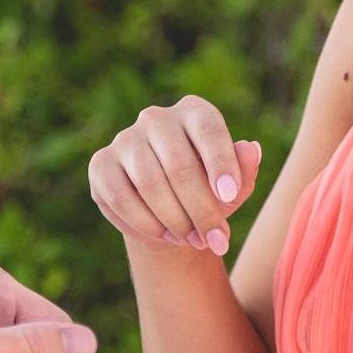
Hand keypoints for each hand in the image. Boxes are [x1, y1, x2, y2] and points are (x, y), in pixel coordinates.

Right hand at [88, 95, 264, 256]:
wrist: (170, 213)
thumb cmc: (209, 193)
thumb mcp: (234, 185)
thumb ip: (245, 169)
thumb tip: (251, 150)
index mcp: (194, 112)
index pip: (208, 130)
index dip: (220, 163)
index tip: (230, 197)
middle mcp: (156, 118)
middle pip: (179, 164)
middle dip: (200, 209)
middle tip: (215, 240)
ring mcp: (125, 139)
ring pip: (149, 183)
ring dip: (174, 220)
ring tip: (192, 240)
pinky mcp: (101, 164)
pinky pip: (120, 197)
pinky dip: (144, 223)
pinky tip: (164, 236)